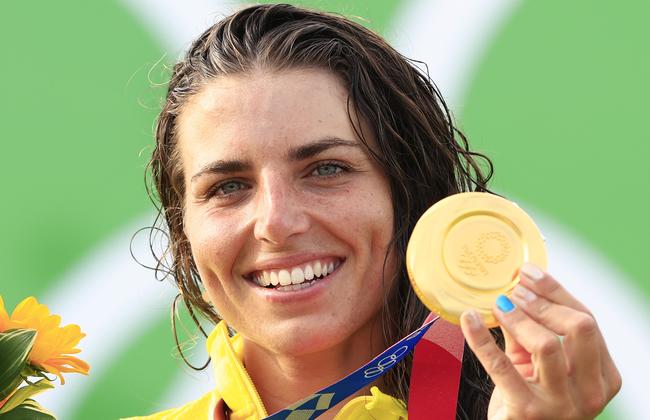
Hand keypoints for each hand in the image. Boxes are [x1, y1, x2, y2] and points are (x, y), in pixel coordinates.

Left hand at [459, 263, 621, 419]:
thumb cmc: (534, 401)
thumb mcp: (539, 364)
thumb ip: (531, 331)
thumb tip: (515, 290)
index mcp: (602, 376)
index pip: (587, 322)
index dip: (557, 292)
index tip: (530, 273)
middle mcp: (589, 392)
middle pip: (578, 328)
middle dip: (544, 302)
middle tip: (516, 290)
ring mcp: (561, 404)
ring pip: (546, 345)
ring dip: (519, 318)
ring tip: (499, 305)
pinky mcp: (527, 411)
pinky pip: (501, 365)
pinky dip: (481, 338)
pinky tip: (469, 320)